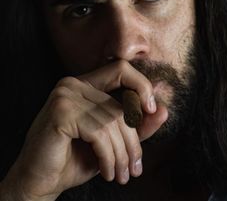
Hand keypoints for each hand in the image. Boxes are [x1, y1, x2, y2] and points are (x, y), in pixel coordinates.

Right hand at [2, 60, 167, 200]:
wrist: (39, 180)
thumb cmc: (75, 157)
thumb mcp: (112, 141)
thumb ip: (137, 124)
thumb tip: (164, 110)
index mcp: (84, 84)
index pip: (120, 69)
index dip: (141, 84)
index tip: (151, 109)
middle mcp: (73, 84)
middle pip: (120, 106)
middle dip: (133, 140)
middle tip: (134, 167)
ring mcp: (65, 96)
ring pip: (113, 121)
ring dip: (122, 154)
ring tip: (121, 174)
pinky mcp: (61, 113)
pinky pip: (100, 133)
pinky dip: (109, 157)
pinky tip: (107, 172)